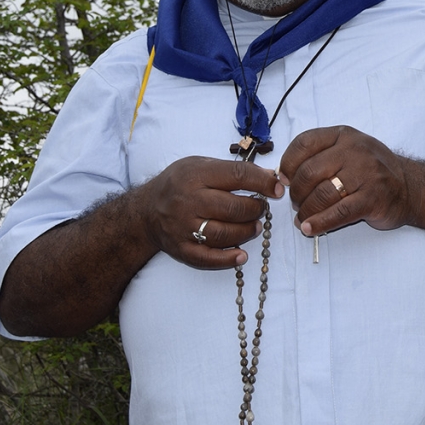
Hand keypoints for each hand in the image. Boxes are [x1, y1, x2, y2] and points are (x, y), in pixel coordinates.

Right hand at [142, 156, 283, 268]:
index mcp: (195, 175)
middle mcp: (188, 201)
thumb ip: (233, 170)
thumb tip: (271, 177)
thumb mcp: (201, 165)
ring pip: (224, 233)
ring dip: (246, 232)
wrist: (147, 210)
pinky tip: (241, 256)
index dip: (262, 182)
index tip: (277, 188)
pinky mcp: (181, 248)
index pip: (237, 176)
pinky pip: (207, 257)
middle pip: (233, 207)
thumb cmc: (180, 183)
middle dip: (255, 209)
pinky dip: (227, 259)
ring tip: (254, 227)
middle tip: (262, 209)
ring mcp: (183, 227)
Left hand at [278, 126, 419, 236]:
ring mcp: (365, 174)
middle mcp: (354, 150)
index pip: (304, 143)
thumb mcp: (349, 149)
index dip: (288, 164)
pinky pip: (338, 213)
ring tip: (303, 218)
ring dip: (306, 211)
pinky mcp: (373, 199)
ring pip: (321, 194)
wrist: (410, 187)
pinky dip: (320, 223)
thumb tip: (283, 175)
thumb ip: (320, 155)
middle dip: (297, 193)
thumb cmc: (372, 170)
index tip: (285, 180)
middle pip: (309, 172)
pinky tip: (309, 228)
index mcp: (343, 135)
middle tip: (297, 204)